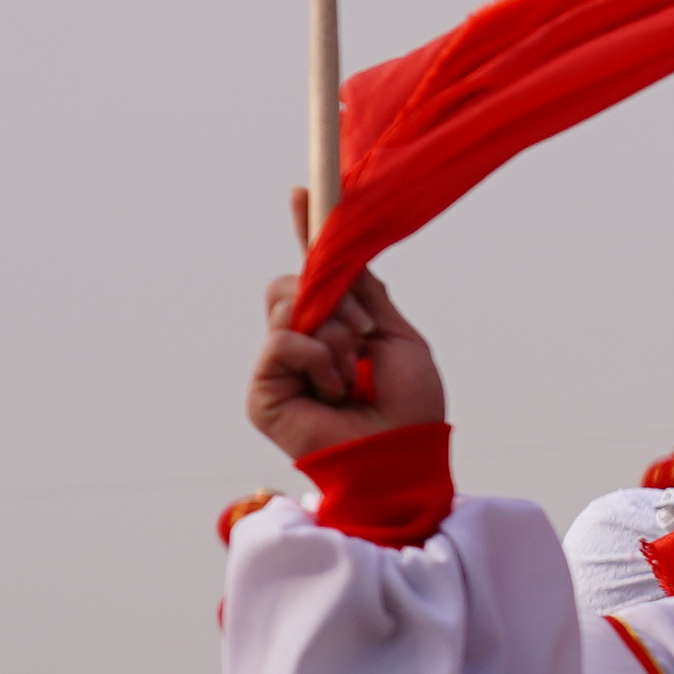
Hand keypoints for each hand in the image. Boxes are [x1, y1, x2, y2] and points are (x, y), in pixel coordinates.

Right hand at [248, 266, 446, 459]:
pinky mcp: (264, 393)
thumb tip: (339, 252)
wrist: (406, 452)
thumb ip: (366, 292)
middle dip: (337, 303)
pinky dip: (318, 358)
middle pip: (287, 286)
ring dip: (335, 336)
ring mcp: (277, 370)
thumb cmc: (409, 405)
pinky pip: (282, 342)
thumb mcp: (396, 335)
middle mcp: (296, 348)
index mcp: (326, 333)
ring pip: (286, 308)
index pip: (305, 280)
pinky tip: (335, 391)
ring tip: (353, 376)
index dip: (317, 256)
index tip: (318, 221)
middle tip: (364, 336)